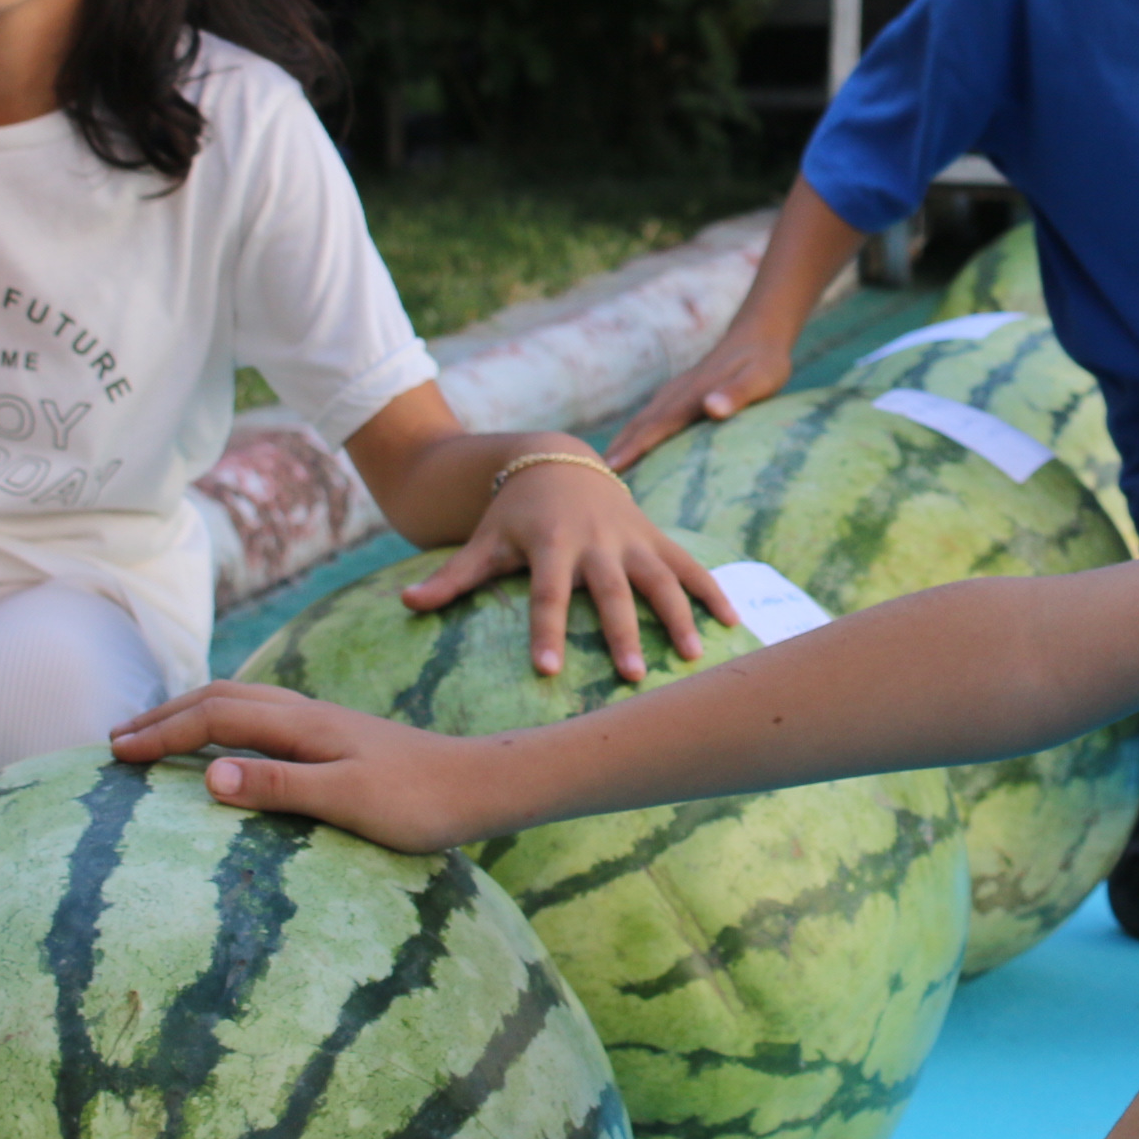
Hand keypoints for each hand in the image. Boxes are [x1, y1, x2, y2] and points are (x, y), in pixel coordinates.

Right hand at [107, 680, 486, 850]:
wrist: (481, 786)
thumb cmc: (418, 802)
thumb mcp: (346, 801)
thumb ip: (278, 786)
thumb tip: (207, 775)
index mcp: (302, 725)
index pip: (214, 719)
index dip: (161, 735)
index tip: (115, 754)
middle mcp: (308, 714)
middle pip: (220, 698)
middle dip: (165, 716)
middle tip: (116, 740)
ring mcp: (324, 723)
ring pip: (242, 702)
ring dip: (193, 713)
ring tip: (157, 734)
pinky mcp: (337, 737)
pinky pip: (263, 716)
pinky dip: (225, 720)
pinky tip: (229, 742)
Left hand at [399, 452, 738, 681]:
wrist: (557, 460)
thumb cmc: (513, 514)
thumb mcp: (483, 541)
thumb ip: (451, 578)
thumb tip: (404, 602)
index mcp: (550, 544)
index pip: (547, 594)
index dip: (547, 631)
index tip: (549, 671)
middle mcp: (596, 540)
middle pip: (611, 591)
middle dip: (623, 632)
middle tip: (632, 678)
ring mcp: (631, 537)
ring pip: (661, 577)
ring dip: (679, 615)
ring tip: (693, 656)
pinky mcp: (655, 536)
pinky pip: (689, 564)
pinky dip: (712, 590)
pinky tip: (733, 623)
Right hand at [600, 325, 792, 469]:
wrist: (759, 333)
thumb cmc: (764, 361)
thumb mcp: (760, 379)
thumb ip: (736, 393)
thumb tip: (711, 408)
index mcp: (691, 395)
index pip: (657, 425)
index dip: (634, 448)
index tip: (612, 468)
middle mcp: (676, 394)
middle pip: (640, 425)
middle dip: (618, 450)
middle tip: (591, 479)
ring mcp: (675, 393)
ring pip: (642, 421)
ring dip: (622, 443)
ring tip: (603, 470)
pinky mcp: (679, 395)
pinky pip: (651, 418)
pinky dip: (635, 435)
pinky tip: (631, 449)